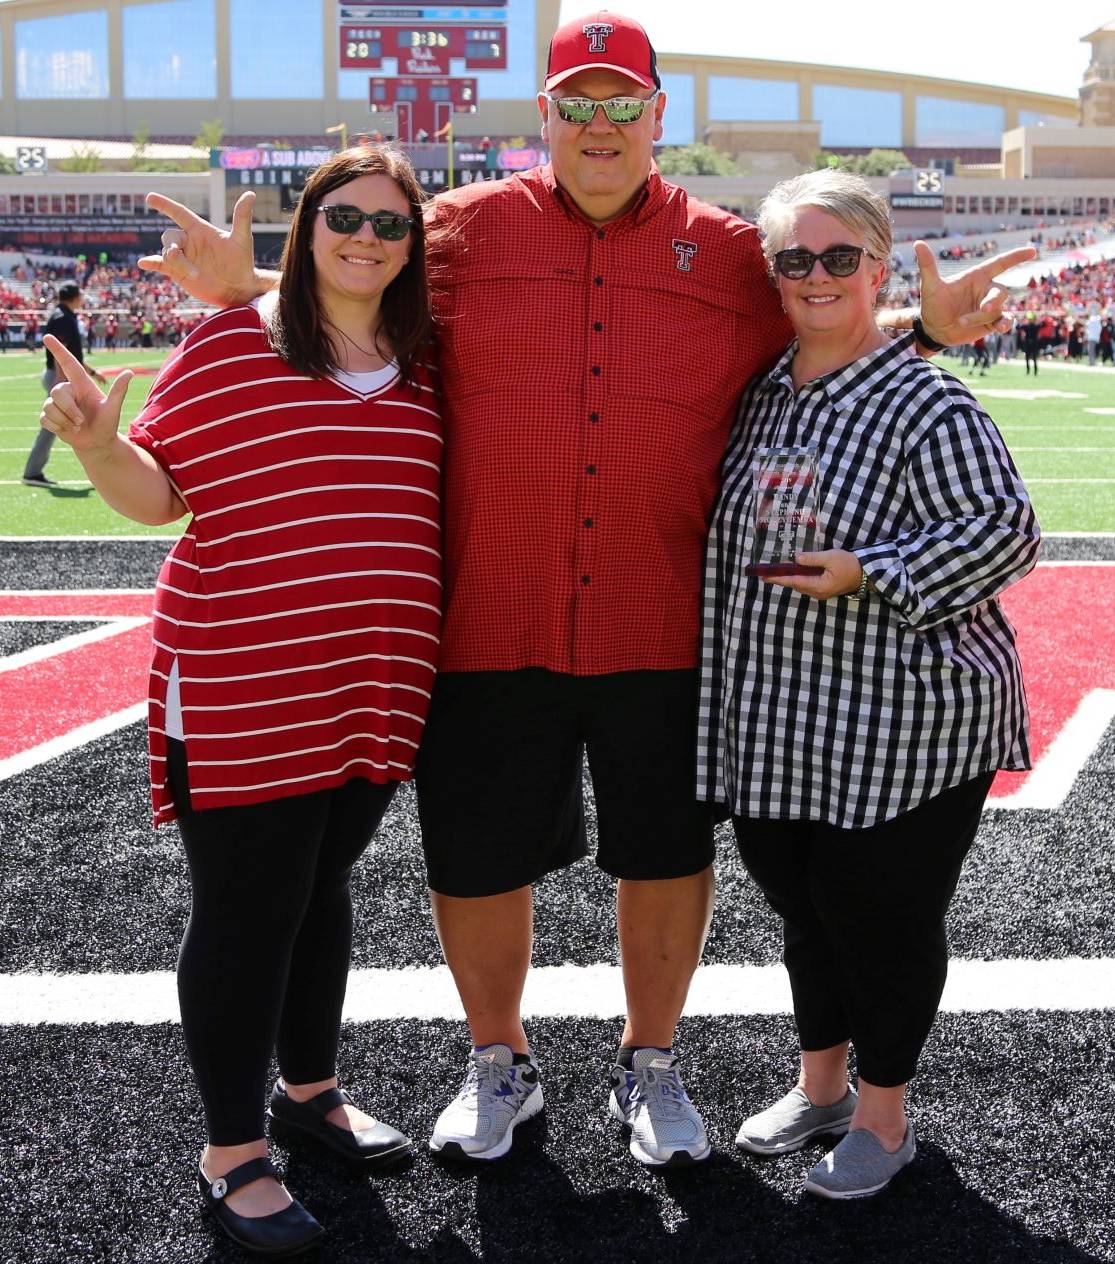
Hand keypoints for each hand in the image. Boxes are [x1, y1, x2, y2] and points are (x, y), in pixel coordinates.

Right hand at [40, 334, 131, 455]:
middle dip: (70, 410)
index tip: (47, 336)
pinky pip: (44, 419)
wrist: (98, 443)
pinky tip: (67, 431)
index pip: (69, 364)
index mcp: (82, 385)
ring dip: (65, 421)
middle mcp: (68, 391)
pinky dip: (57, 428)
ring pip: (49, 407)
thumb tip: (129, 372)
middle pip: (56, 392)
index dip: (58, 350)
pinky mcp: (49, 417)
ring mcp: (56, 404)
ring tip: (78, 426)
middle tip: (82, 422)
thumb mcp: (113, 409)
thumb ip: (118, 391)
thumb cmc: (107, 424)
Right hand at [138, 189, 258, 306]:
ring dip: (176, 263)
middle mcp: (189, 241)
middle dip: (174, 249)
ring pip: (166, 253)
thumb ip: (242, 217)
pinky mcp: (178, 272)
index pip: (179, 212)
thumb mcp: (242, 240)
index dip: (165, 204)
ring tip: (195, 275)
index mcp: (200, 230)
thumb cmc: (242, 263)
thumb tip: (250, 193)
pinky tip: (143, 263)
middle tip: (191, 267)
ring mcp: (183, 257)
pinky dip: (150, 263)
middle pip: (169, 236)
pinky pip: (160, 265)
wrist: (239, 289)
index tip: (149, 197)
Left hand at [760, 550, 861, 599]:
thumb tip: (796, 559)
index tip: (765, 577)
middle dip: (781, 580)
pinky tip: (794, 573)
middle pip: (795, 585)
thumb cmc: (849, 564)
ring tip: (777, 573)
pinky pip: (808, 585)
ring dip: (790, 580)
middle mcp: (818, 593)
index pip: (794, 581)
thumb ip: (812, 559)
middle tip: (767, 574)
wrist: (866, 573)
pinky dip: (799, 579)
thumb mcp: (830, 557)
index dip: (778, 578)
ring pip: (801, 586)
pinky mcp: (825, 590)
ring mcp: (821, 593)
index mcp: (819, 586)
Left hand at [913, 240, 1036, 343]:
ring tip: (963, 322)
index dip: (1016, 257)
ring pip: (998, 310)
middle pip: (1000, 292)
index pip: (1000, 263)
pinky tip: (1002, 328)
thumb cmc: (932, 305)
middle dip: (992, 302)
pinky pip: (1006, 321)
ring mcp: (990, 307)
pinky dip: (1006, 324)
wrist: (933, 329)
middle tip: (980, 310)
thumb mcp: (929, 286)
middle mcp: (986, 290)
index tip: (1033, 251)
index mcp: (977, 277)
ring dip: (984, 317)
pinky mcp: (991, 323)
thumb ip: (928, 265)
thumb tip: (917, 243)